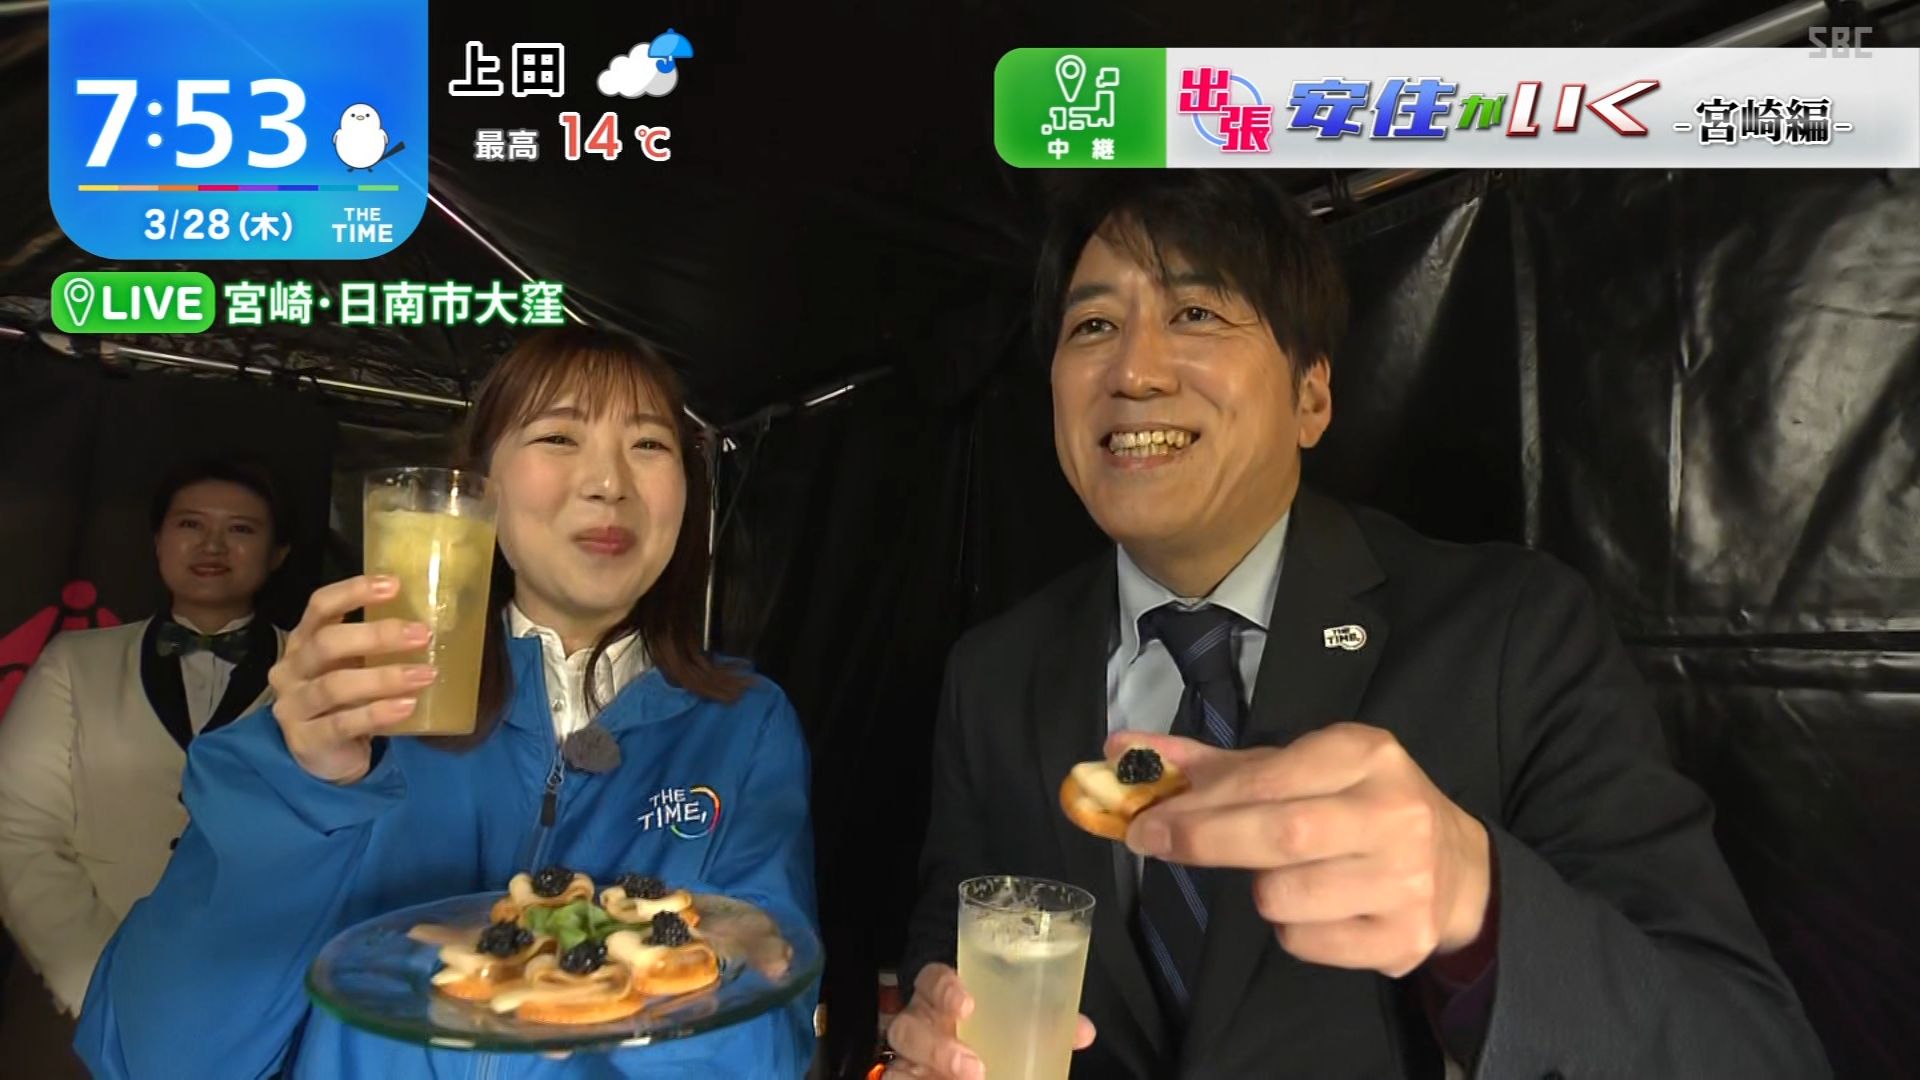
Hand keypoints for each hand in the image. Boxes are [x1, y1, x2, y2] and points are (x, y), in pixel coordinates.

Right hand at [269, 575, 437, 783]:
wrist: (326, 757)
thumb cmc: (346, 701)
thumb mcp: (354, 666)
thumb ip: (374, 645)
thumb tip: (427, 623)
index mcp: (303, 642)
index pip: (320, 606)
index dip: (354, 591)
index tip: (395, 585)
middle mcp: (291, 670)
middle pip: (327, 643)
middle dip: (376, 636)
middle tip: (422, 635)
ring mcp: (293, 706)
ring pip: (335, 685)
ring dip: (385, 678)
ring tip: (426, 674)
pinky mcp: (306, 740)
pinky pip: (343, 723)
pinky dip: (378, 713)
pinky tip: (407, 706)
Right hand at [884, 964, 1094, 1078]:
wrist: (956, 1027)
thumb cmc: (986, 1014)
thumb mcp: (1010, 1009)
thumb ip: (1045, 1017)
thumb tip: (1083, 1032)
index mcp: (940, 993)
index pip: (931, 980)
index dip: (944, 990)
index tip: (968, 1006)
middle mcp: (918, 1022)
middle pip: (908, 1028)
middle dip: (938, 1049)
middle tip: (975, 1066)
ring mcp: (909, 1056)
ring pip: (900, 1066)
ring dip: (932, 1074)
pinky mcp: (907, 1077)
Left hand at [1112, 723, 1490, 978]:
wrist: (1458, 869)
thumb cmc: (1355, 806)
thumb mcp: (1298, 768)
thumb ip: (1212, 764)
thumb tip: (1120, 750)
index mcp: (1366, 753)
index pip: (1269, 777)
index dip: (1199, 802)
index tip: (1145, 819)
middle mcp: (1394, 812)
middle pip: (1278, 836)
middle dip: (1204, 841)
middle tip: (1155, 843)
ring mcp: (1406, 879)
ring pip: (1284, 897)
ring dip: (1260, 891)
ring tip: (1285, 875)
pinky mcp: (1403, 938)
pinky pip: (1305, 942)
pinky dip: (1291, 930)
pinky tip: (1318, 908)